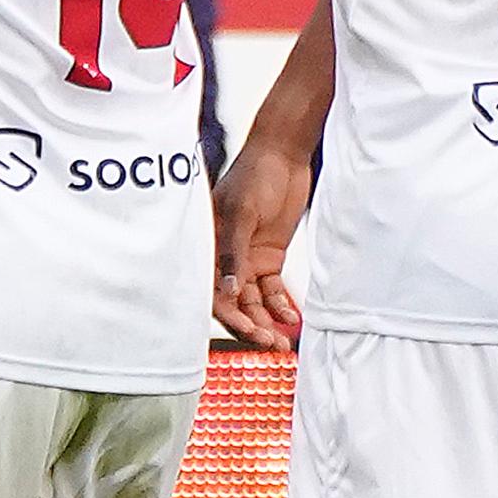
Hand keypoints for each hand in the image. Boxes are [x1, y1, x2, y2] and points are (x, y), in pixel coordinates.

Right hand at [214, 127, 313, 349]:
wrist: (283, 154)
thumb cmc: (254, 175)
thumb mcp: (243, 213)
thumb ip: (234, 253)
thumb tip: (229, 292)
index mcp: (206, 246)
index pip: (211, 290)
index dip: (227, 315)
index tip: (247, 331)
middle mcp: (223, 257)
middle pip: (232, 302)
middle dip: (249, 325)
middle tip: (269, 344)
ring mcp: (246, 258)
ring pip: (253, 300)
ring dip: (265, 320)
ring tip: (281, 341)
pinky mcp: (268, 256)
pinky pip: (271, 289)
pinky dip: (279, 303)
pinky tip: (290, 316)